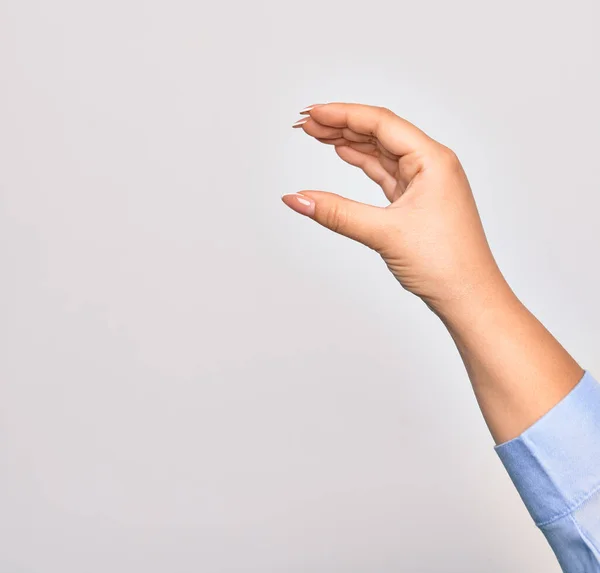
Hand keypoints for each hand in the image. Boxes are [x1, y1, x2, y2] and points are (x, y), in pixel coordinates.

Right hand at [283, 103, 506, 313]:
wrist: (469, 296)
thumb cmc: (446, 263)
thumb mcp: (384, 232)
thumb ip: (337, 213)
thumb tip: (297, 199)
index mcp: (433, 161)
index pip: (382, 124)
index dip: (344, 115)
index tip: (314, 113)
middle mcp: (432, 166)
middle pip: (380, 133)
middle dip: (342, 126)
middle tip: (307, 123)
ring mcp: (425, 184)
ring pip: (381, 153)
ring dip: (350, 143)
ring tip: (318, 135)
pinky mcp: (417, 202)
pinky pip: (385, 173)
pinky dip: (363, 163)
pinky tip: (346, 154)